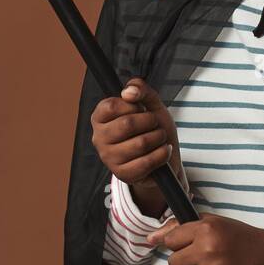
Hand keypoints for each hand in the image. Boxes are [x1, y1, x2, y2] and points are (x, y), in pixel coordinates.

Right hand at [90, 78, 185, 216]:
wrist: (164, 156)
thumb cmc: (152, 128)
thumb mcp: (150, 103)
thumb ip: (140, 89)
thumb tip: (128, 91)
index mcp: (100, 118)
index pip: (111, 106)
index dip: (133, 105)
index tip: (141, 109)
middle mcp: (99, 138)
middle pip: (127, 124)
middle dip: (150, 121)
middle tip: (154, 124)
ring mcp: (109, 158)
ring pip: (140, 143)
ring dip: (158, 137)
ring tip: (160, 137)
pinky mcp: (122, 175)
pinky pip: (146, 162)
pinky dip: (162, 154)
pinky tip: (163, 151)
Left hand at [149, 214, 263, 264]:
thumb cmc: (241, 238)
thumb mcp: (214, 223)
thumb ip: (181, 228)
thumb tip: (150, 238)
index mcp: (205, 229)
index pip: (170, 241)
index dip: (180, 244)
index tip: (192, 246)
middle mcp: (208, 249)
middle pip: (174, 263)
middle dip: (186, 262)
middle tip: (204, 259)